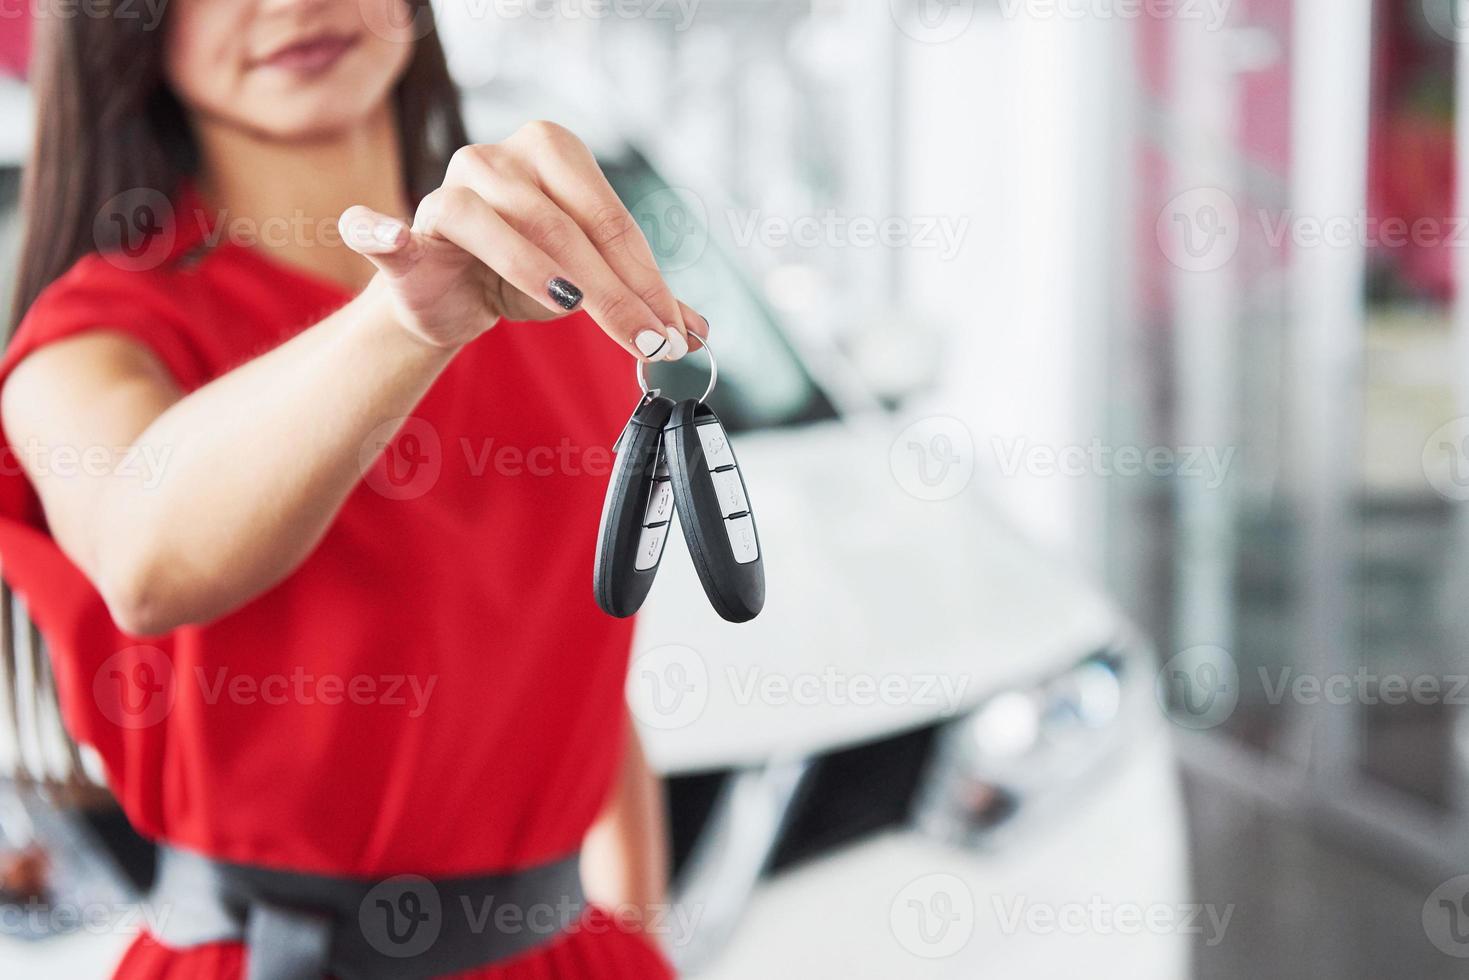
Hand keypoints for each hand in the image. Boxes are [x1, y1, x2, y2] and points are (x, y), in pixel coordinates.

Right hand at [339, 121, 708, 356]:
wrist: (450, 297)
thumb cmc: (525, 276)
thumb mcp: (590, 285)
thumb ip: (640, 300)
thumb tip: (697, 333)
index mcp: (554, 152)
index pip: (612, 220)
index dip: (646, 280)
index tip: (672, 333)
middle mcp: (500, 159)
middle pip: (564, 223)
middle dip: (612, 290)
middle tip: (646, 341)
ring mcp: (448, 189)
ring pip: (494, 222)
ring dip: (533, 266)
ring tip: (570, 304)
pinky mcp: (407, 231)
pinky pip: (389, 231)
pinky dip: (380, 231)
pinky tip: (387, 238)